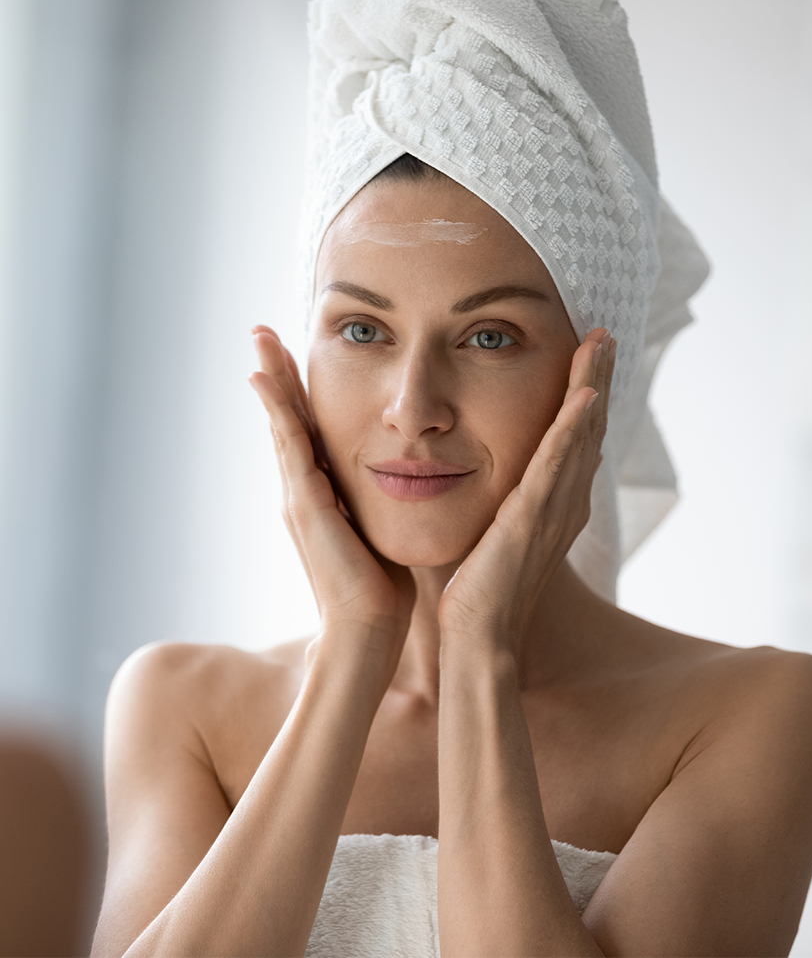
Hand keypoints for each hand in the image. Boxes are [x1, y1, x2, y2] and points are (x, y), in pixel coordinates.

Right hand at [248, 326, 414, 644]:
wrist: (369, 628)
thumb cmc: (382, 586)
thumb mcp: (381, 528)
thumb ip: (379, 502)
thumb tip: (405, 480)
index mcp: (324, 492)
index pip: (309, 429)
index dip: (300, 392)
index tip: (296, 353)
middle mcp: (304, 488)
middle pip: (288, 417)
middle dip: (278, 373)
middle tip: (263, 329)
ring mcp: (298, 494)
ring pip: (282, 423)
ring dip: (272, 377)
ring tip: (260, 337)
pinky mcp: (304, 503)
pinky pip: (289, 445)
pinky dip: (275, 410)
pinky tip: (264, 377)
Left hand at [437, 327, 615, 653]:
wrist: (478, 637)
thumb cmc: (479, 591)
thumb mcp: (495, 535)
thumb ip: (502, 504)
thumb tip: (488, 478)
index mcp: (554, 506)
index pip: (574, 441)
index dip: (584, 399)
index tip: (585, 358)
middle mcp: (564, 505)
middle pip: (587, 431)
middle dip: (596, 381)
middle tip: (603, 336)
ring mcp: (553, 511)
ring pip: (579, 438)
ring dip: (592, 388)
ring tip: (599, 344)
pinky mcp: (532, 519)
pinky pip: (556, 465)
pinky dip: (572, 429)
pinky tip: (583, 396)